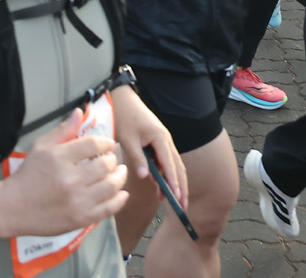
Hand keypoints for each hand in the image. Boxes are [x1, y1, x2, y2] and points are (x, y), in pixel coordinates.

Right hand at [0, 108, 128, 240]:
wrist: (14, 207)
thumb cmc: (28, 175)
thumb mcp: (41, 147)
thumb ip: (63, 131)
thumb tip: (80, 112)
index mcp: (60, 158)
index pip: (93, 144)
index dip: (105, 142)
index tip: (108, 144)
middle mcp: (71, 179)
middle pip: (105, 165)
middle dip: (113, 159)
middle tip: (112, 159)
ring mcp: (77, 201)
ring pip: (111, 186)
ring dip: (120, 177)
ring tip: (120, 173)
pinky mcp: (81, 218)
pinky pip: (108, 208)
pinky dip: (119, 199)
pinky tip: (121, 193)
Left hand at [108, 84, 184, 209]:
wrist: (123, 100)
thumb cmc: (124, 117)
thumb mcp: (127, 138)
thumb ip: (137, 157)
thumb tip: (145, 177)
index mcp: (160, 137)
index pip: (170, 164)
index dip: (174, 183)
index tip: (177, 199)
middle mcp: (166, 139)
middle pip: (178, 167)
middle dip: (181, 187)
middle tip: (182, 206)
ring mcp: (164, 140)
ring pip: (174, 164)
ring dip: (175, 182)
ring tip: (174, 200)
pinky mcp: (159, 141)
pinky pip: (167, 160)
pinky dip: (169, 173)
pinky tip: (164, 185)